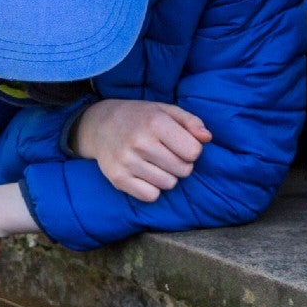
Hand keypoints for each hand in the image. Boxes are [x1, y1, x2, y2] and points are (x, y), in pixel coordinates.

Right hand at [73, 99, 210, 200]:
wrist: (99, 125)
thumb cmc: (139, 117)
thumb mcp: (165, 110)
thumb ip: (191, 122)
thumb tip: (207, 138)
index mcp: (154, 122)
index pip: (193, 152)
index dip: (191, 149)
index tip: (180, 144)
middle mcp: (139, 142)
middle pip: (183, 170)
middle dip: (181, 164)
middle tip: (166, 153)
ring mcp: (127, 161)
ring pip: (168, 184)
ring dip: (167, 176)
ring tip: (154, 162)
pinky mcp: (117, 178)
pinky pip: (150, 196)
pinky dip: (152, 188)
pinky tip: (144, 174)